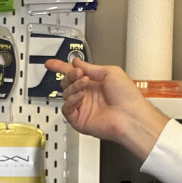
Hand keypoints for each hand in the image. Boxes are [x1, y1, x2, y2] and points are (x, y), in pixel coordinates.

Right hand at [46, 57, 171, 160]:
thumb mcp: (110, 72)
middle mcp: (88, 95)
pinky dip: (72, 100)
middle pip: (66, 82)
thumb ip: (90, 67)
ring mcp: (83, 107)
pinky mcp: (79, 119)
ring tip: (84, 83)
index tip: (51, 63)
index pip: (73, 73)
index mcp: (95, 83)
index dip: (61, 67)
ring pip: (65, 93)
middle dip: (70, 75)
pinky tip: (81, 96)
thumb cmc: (127, 96)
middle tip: (78, 74)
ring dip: (73, 86)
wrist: (130, 115)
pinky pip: (66, 108)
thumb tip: (76, 62)